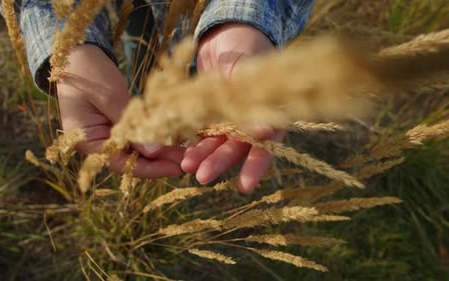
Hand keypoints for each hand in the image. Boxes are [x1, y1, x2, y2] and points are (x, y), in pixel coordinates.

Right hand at [56, 44, 183, 177]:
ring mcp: (107, 134)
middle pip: (130, 160)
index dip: (149, 169)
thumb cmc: (88, 72)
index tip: (174, 169)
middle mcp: (96, 143)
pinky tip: (174, 137)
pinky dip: (153, 137)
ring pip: (135, 150)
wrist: (78, 53)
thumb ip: (131, 126)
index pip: (120, 164)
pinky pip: (136, 136)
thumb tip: (155, 152)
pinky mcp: (117, 124)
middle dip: (159, 162)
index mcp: (86, 141)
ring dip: (159, 151)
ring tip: (186, 151)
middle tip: (187, 161)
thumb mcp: (111, 98)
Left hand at [181, 24, 283, 193]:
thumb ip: (254, 99)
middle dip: (220, 162)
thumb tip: (264, 133)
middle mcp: (250, 122)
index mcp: (269, 113)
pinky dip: (191, 141)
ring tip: (187, 167)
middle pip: (237, 148)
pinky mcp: (209, 114)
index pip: (267, 145)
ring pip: (217, 143)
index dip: (255, 165)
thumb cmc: (248, 48)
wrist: (229, 36)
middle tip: (203, 176)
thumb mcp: (251, 69)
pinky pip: (200, 131)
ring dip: (202, 155)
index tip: (245, 185)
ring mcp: (228, 120)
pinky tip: (180, 151)